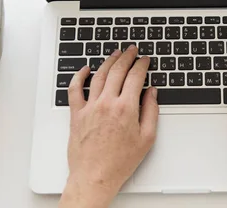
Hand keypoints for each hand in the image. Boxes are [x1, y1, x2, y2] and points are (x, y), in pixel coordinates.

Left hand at [59, 46, 158, 207]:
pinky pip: (75, 89)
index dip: (142, 64)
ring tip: (115, 54)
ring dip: (108, 61)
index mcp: (126, 108)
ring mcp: (90, 107)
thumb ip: (151, 111)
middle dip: (127, 57)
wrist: (94, 176)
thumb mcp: (147, 138)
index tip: (145, 60)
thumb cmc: (120, 162)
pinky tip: (85, 69)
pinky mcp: (77, 113)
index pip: (135, 76)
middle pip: (117, 70)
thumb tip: (152, 93)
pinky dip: (79, 76)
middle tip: (132, 50)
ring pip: (99, 75)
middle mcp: (107, 103)